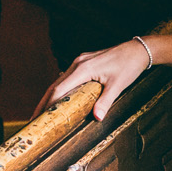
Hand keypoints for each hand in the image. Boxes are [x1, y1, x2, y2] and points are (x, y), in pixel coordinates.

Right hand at [36, 39, 153, 121]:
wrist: (138, 50)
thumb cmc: (128, 66)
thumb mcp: (118, 85)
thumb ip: (106, 101)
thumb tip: (97, 118)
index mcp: (83, 69)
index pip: (59, 89)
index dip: (47, 104)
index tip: (40, 118)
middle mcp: (77, 64)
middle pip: (54, 85)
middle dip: (43, 103)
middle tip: (34, 119)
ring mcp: (80, 62)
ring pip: (60, 81)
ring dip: (50, 97)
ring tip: (42, 112)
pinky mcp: (84, 63)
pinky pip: (67, 78)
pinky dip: (60, 90)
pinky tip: (58, 99)